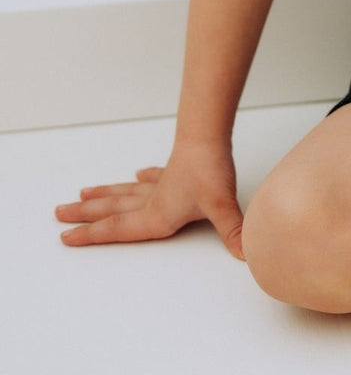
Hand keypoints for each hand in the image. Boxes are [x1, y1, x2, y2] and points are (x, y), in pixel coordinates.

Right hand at [54, 140, 244, 258]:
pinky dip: (142, 178)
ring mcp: (161, 183)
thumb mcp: (221, 206)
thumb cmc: (210, 170)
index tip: (65, 236)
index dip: (91, 236)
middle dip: (85, 215)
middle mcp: (152, 200)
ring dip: (103, 195)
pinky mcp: (174, 169)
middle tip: (58, 213)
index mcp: (156, 215)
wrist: (210, 135)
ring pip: (125, 192)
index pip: (117, 230)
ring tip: (82, 195)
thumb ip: (233, 233)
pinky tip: (137, 175)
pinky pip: (152, 177)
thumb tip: (251, 256)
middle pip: (111, 209)